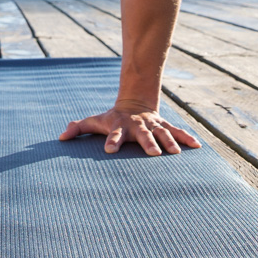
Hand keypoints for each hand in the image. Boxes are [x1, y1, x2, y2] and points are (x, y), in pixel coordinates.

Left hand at [58, 100, 201, 155]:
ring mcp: (153, 126)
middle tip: (154, 154)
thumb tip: (61, 137)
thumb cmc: (111, 118)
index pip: (114, 134)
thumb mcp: (94, 121)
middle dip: (149, 143)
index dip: (112, 141)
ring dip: (170, 142)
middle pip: (143, 135)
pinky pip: (177, 131)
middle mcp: (138, 126)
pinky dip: (187, 138)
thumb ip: (78, 128)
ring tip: (175, 153)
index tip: (109, 149)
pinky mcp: (164, 126)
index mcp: (120, 126)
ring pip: (163, 133)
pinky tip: (197, 146)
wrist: (135, 103)